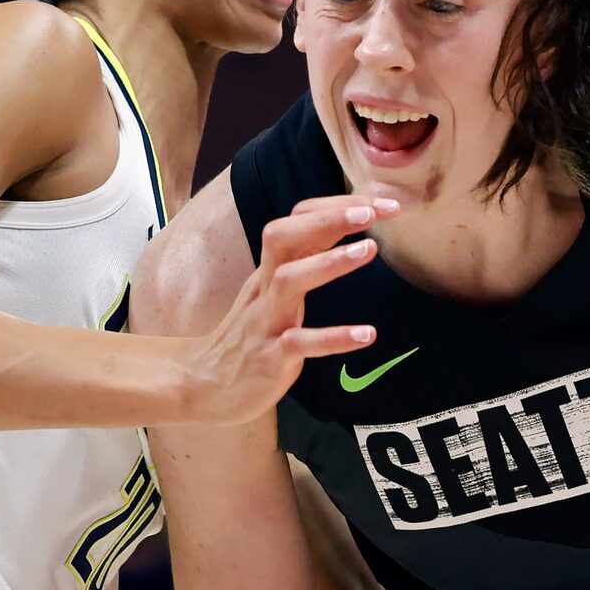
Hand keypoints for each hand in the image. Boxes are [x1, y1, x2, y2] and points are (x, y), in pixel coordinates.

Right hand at [180, 197, 395, 423]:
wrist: (207, 387)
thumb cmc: (252, 336)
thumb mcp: (273, 293)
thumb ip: (304, 264)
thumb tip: (344, 234)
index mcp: (270, 269)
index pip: (297, 220)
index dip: (337, 206)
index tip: (382, 203)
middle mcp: (265, 287)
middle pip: (284, 236)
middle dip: (328, 218)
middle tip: (372, 211)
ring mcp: (266, 321)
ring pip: (290, 280)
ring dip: (330, 262)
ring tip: (369, 249)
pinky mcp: (270, 358)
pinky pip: (300, 343)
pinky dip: (334, 338)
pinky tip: (367, 334)